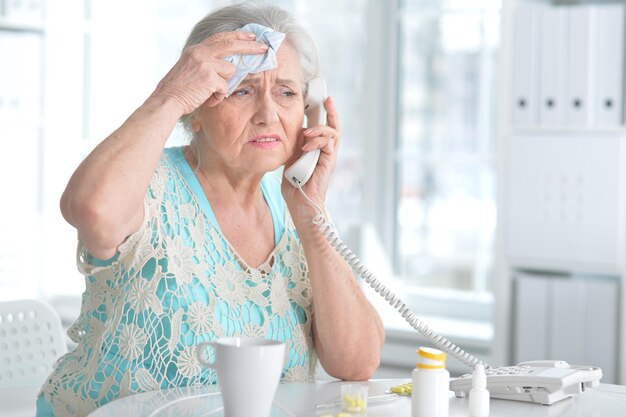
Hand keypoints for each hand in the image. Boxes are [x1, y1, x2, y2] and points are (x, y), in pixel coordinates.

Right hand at [151, 31, 268, 114]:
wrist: (166, 101)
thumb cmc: (177, 91)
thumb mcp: (189, 69)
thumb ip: (205, 64)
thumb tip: (228, 66)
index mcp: (195, 50)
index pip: (220, 38)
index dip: (237, 36)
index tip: (250, 36)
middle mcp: (200, 53)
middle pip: (231, 44)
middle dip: (250, 46)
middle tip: (264, 48)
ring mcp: (205, 63)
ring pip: (230, 71)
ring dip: (224, 84)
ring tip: (209, 93)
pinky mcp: (210, 77)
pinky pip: (225, 88)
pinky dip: (218, 97)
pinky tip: (207, 99)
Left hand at [282, 97, 341, 220]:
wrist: (301, 206)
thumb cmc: (295, 186)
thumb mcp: (291, 159)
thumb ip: (295, 145)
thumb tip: (297, 131)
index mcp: (318, 150)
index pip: (325, 128)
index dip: (325, 114)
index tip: (322, 100)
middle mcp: (326, 153)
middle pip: (335, 127)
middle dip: (331, 112)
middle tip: (327, 100)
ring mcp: (328, 158)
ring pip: (333, 133)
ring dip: (320, 129)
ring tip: (308, 132)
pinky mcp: (328, 164)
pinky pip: (328, 145)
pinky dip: (318, 141)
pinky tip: (306, 145)